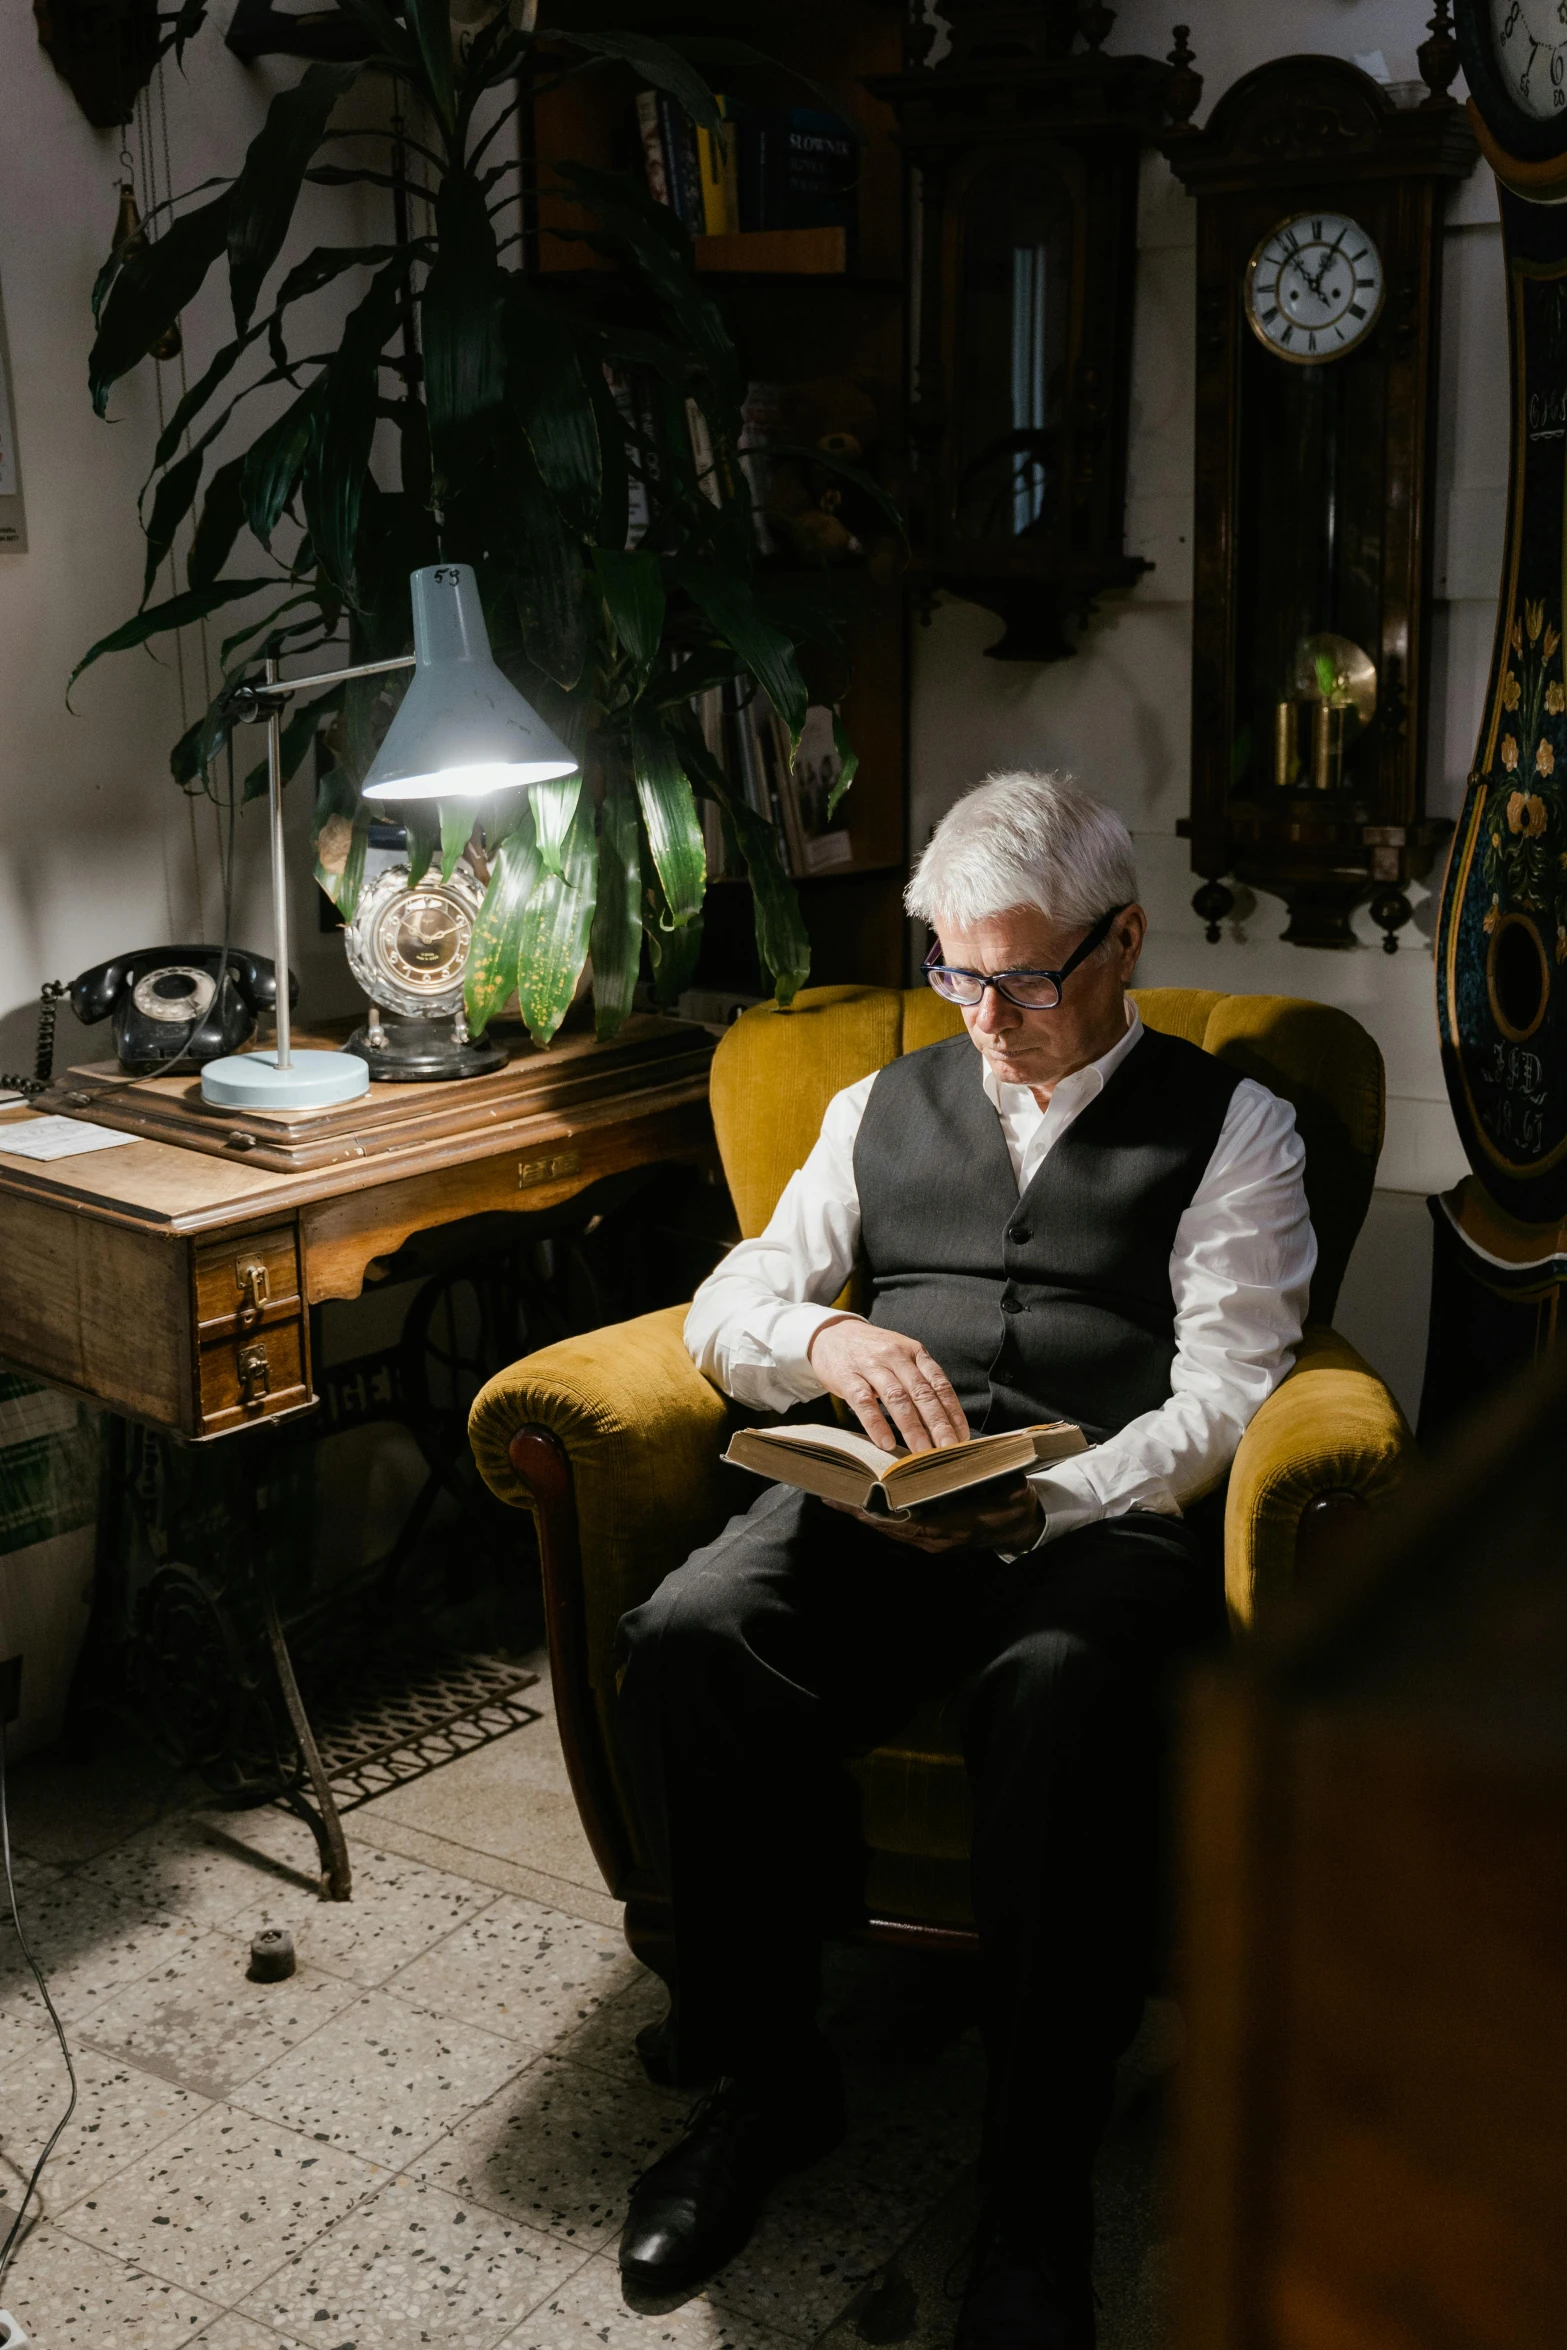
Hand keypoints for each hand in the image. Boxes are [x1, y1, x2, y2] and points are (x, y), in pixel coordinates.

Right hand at [807, 1318, 969, 1452]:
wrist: (832, 1334)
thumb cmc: (872, 1352)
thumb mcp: (901, 1357)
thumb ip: (920, 1380)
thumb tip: (945, 1420)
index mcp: (915, 1353)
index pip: (940, 1384)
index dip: (953, 1412)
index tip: (961, 1438)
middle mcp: (896, 1357)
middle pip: (922, 1393)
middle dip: (938, 1424)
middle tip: (948, 1449)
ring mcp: (871, 1366)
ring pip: (897, 1398)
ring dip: (912, 1428)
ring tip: (922, 1453)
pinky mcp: (847, 1377)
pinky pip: (864, 1402)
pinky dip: (876, 1424)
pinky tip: (886, 1443)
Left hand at [825, 1472, 1041, 1554]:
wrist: (1024, 1524)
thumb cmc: (1013, 1502)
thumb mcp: (1003, 1485)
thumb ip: (977, 1473)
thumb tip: (951, 1453)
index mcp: (951, 1528)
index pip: (902, 1523)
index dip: (873, 1512)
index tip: (847, 1498)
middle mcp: (936, 1539)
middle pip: (888, 1527)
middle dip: (859, 1512)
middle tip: (831, 1492)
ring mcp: (932, 1540)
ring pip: (891, 1528)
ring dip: (865, 1513)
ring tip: (839, 1494)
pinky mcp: (931, 1536)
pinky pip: (899, 1527)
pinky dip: (880, 1514)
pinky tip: (864, 1499)